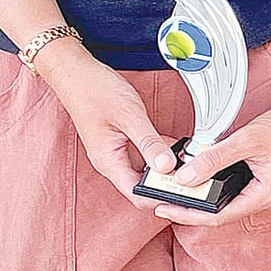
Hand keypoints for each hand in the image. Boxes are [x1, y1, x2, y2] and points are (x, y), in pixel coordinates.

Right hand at [34, 41, 176, 200]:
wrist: (77, 74)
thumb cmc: (96, 92)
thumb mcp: (129, 116)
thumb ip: (149, 142)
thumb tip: (168, 166)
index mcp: (108, 162)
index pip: (136, 194)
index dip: (161, 196)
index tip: (185, 190)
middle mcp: (110, 161)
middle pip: (142, 186)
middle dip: (166, 184)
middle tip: (192, 176)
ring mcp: (115, 152)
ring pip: (144, 170)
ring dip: (165, 168)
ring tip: (189, 162)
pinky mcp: (120, 141)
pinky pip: (143, 155)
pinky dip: (160, 153)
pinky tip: (177, 146)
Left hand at [155, 89, 270, 223]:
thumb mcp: (248, 140)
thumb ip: (214, 159)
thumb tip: (185, 176)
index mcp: (266, 196)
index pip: (218, 216)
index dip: (188, 214)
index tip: (165, 208)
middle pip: (224, 210)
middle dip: (194, 205)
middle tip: (168, 198)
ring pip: (234, 198)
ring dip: (209, 193)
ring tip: (184, 185)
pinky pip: (243, 187)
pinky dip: (223, 182)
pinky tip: (211, 172)